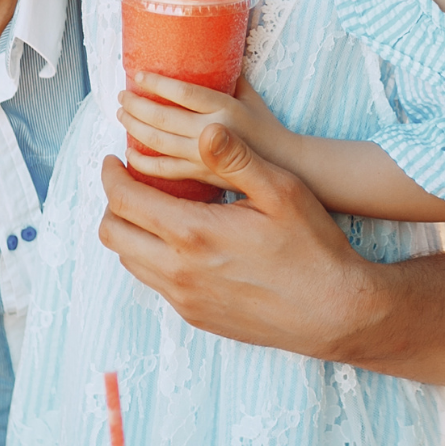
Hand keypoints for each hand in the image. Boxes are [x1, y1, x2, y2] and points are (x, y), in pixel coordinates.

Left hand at [99, 124, 378, 362]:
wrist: (333, 313)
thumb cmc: (312, 248)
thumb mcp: (281, 191)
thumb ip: (236, 159)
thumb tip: (204, 128)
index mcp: (192, 233)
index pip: (124, 200)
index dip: (111, 175)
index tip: (114, 159)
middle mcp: (178, 271)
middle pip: (114, 233)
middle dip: (113, 203)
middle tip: (128, 182)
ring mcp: (185, 299)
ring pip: (130, 262)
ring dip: (130, 232)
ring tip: (151, 210)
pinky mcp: (197, 316)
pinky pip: (156, 284)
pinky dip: (152, 258)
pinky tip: (179, 243)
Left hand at [118, 74, 297, 189]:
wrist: (286, 167)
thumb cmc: (267, 126)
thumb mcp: (252, 95)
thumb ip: (231, 73)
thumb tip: (215, 41)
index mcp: (226, 109)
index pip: (185, 93)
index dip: (158, 83)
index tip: (138, 75)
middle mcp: (213, 133)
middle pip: (164, 118)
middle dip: (137, 106)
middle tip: (121, 95)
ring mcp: (205, 158)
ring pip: (158, 143)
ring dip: (134, 128)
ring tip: (122, 115)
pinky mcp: (201, 177)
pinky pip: (164, 171)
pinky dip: (143, 162)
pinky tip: (130, 153)